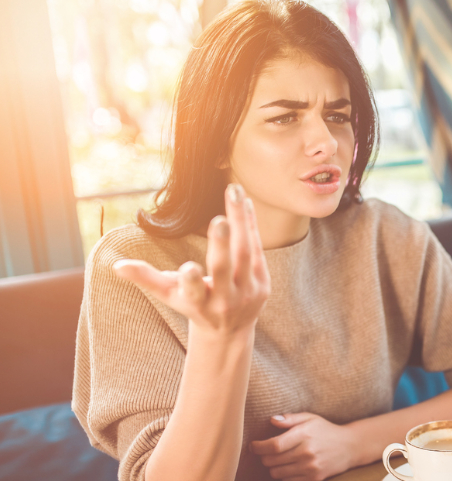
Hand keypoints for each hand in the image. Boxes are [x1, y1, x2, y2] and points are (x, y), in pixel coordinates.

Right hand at [113, 184, 269, 334]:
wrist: (231, 330)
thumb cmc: (194, 306)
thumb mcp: (170, 295)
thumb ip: (147, 278)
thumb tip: (118, 265)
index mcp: (198, 304)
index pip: (194, 293)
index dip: (191, 281)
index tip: (188, 268)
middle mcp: (225, 300)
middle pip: (223, 270)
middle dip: (221, 246)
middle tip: (220, 220)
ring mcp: (247, 292)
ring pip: (245, 254)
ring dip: (240, 222)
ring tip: (233, 191)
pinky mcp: (264, 283)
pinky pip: (257, 249)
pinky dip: (251, 225)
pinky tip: (245, 201)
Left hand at [251, 413, 363, 480]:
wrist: (349, 446)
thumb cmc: (326, 430)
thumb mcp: (310, 418)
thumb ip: (290, 418)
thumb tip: (272, 420)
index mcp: (304, 434)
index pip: (273, 445)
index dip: (258, 447)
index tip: (253, 445)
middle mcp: (306, 452)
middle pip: (271, 460)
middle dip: (264, 456)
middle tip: (266, 451)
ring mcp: (310, 467)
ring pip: (276, 473)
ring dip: (272, 467)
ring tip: (277, 459)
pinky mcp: (313, 479)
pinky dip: (283, 475)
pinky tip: (288, 467)